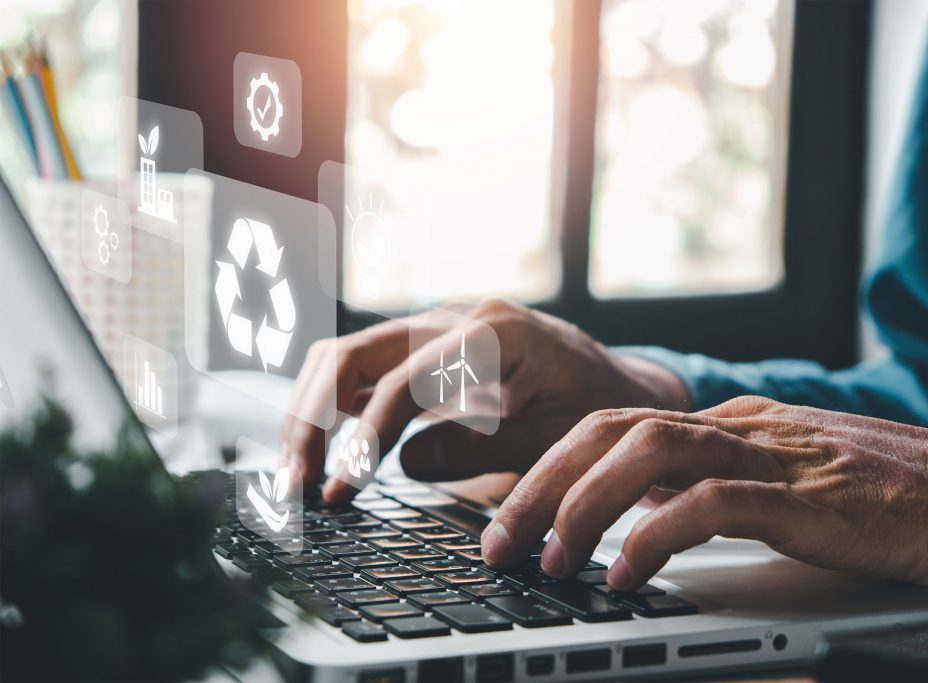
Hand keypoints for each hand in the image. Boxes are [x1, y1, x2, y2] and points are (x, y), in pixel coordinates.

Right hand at [279, 300, 688, 501]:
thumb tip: (404, 462)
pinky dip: (335, 406)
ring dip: (312, 411)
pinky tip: (327, 451)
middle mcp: (455, 319)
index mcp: (493, 334)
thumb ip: (483, 448)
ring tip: (298, 474)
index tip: (342, 488)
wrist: (615, 383)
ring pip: (346, 356)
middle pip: (354, 353)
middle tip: (296, 484)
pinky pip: (364, 369)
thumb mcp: (553, 438)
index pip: (403, 380)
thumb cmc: (593, 407)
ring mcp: (435, 330)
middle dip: (313, 417)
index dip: (365, 437)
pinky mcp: (425, 351)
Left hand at [482, 396, 927, 593]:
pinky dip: (654, 536)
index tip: (510, 515)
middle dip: (541, 482)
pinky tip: (624, 577)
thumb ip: (724, 485)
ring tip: (546, 560)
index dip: (552, 465)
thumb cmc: (897, 500)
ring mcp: (775, 456)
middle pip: (610, 429)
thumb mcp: (792, 482)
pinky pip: (711, 505)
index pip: (617, 425)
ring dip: (581, 505)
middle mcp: (742, 427)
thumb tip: (649, 509)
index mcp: (734, 424)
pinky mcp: (810, 496)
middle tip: (497, 539)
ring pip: (647, 452)